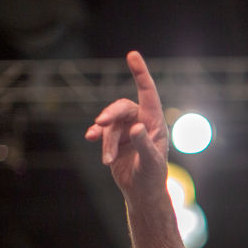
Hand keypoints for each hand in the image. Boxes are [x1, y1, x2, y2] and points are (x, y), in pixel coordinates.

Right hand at [85, 51, 168, 204]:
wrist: (141, 193)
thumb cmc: (152, 177)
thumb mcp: (150, 162)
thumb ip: (144, 144)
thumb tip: (137, 127)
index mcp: (156, 123)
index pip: (148, 93)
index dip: (140, 73)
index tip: (132, 54)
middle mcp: (142, 122)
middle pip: (122, 107)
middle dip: (110, 114)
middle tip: (100, 123)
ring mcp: (128, 130)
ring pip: (110, 124)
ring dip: (106, 140)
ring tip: (108, 160)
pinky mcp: (116, 139)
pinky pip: (102, 131)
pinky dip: (97, 135)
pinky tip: (91, 139)